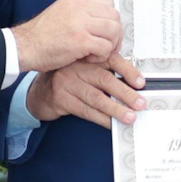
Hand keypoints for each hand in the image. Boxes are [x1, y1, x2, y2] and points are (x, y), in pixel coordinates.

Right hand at [12, 0, 123, 72]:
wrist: (24, 46)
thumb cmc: (41, 36)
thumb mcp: (62, 13)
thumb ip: (82, 14)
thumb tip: (103, 22)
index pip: (108, 4)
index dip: (111, 20)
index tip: (108, 32)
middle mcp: (79, 7)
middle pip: (114, 16)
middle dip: (115, 34)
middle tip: (108, 46)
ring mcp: (80, 23)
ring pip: (113, 31)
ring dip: (109, 45)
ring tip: (97, 53)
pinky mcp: (80, 40)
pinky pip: (105, 47)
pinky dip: (101, 56)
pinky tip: (89, 58)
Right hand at [28, 55, 147, 128]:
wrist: (39, 92)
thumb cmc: (68, 81)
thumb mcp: (85, 71)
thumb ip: (104, 74)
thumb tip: (133, 89)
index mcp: (87, 58)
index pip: (111, 61)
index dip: (128, 71)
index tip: (141, 83)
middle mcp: (77, 67)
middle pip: (105, 80)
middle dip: (126, 94)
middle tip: (140, 104)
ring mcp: (67, 83)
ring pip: (96, 97)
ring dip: (116, 109)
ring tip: (130, 117)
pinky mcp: (61, 99)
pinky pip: (85, 110)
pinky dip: (101, 118)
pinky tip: (111, 123)